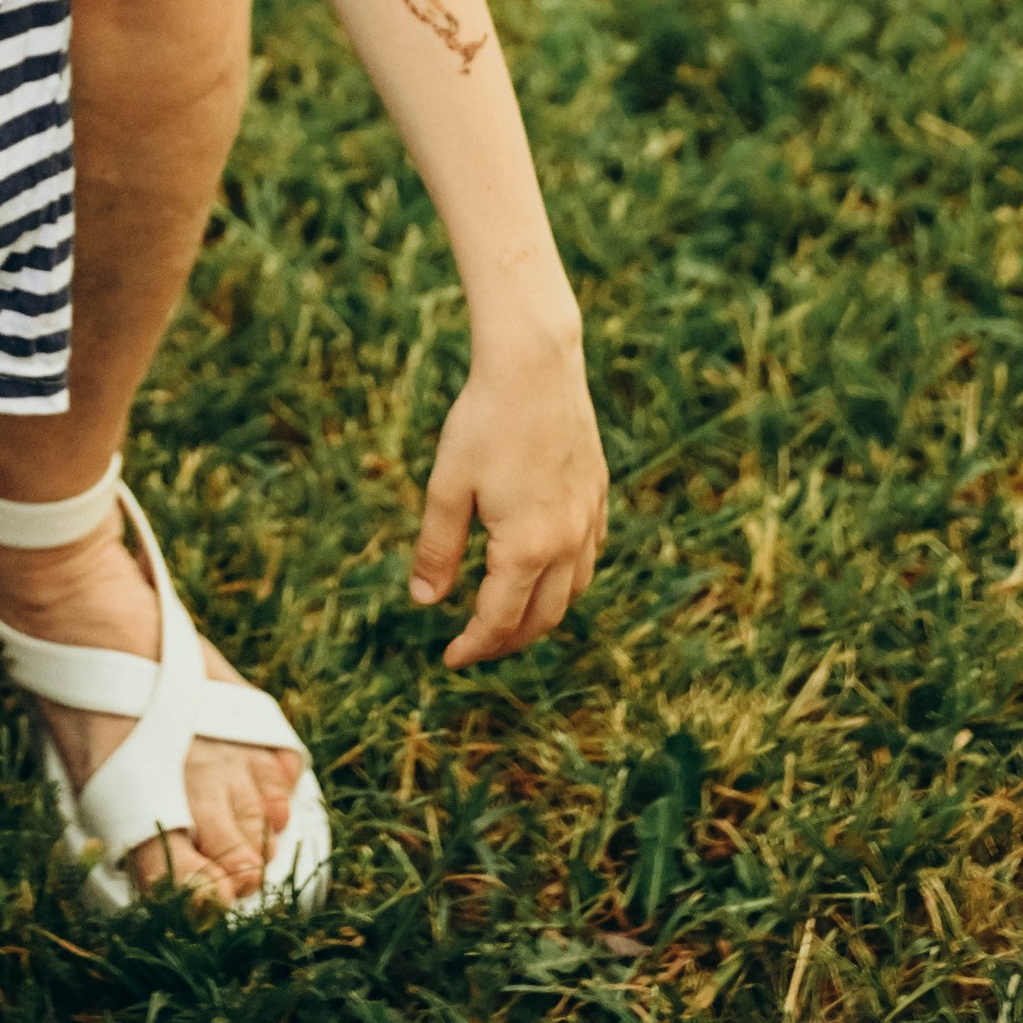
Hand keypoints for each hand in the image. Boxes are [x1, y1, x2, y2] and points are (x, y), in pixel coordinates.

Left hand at [409, 309, 608, 664]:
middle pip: (543, 619)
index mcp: (527, 547)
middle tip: (475, 645)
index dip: (473, 647)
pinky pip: (589, 554)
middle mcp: (568, 542)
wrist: (535, 363)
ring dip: (542, 614)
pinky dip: (568, 577)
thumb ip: (437, 549)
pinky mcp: (598, 492)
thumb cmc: (484, 420)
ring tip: (509, 614)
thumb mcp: (446, 486)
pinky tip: (547, 566)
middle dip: (508, 641)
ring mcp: (589, 517)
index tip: (449, 659)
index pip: (500, 621)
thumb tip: (424, 601)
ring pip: (573, 591)